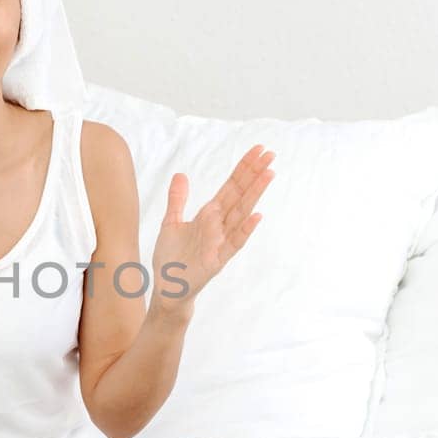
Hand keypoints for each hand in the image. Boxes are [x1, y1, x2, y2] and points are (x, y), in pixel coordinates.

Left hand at [149, 144, 274, 315]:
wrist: (166, 287)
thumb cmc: (171, 258)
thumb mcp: (170, 223)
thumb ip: (177, 200)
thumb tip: (181, 174)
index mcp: (209, 214)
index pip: (230, 186)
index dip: (243, 168)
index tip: (258, 149)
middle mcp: (219, 225)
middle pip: (240, 195)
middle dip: (254, 174)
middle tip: (271, 154)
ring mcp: (220, 241)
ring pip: (241, 213)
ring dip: (255, 194)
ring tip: (269, 175)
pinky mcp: (217, 259)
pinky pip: (234, 243)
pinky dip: (245, 229)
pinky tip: (257, 216)